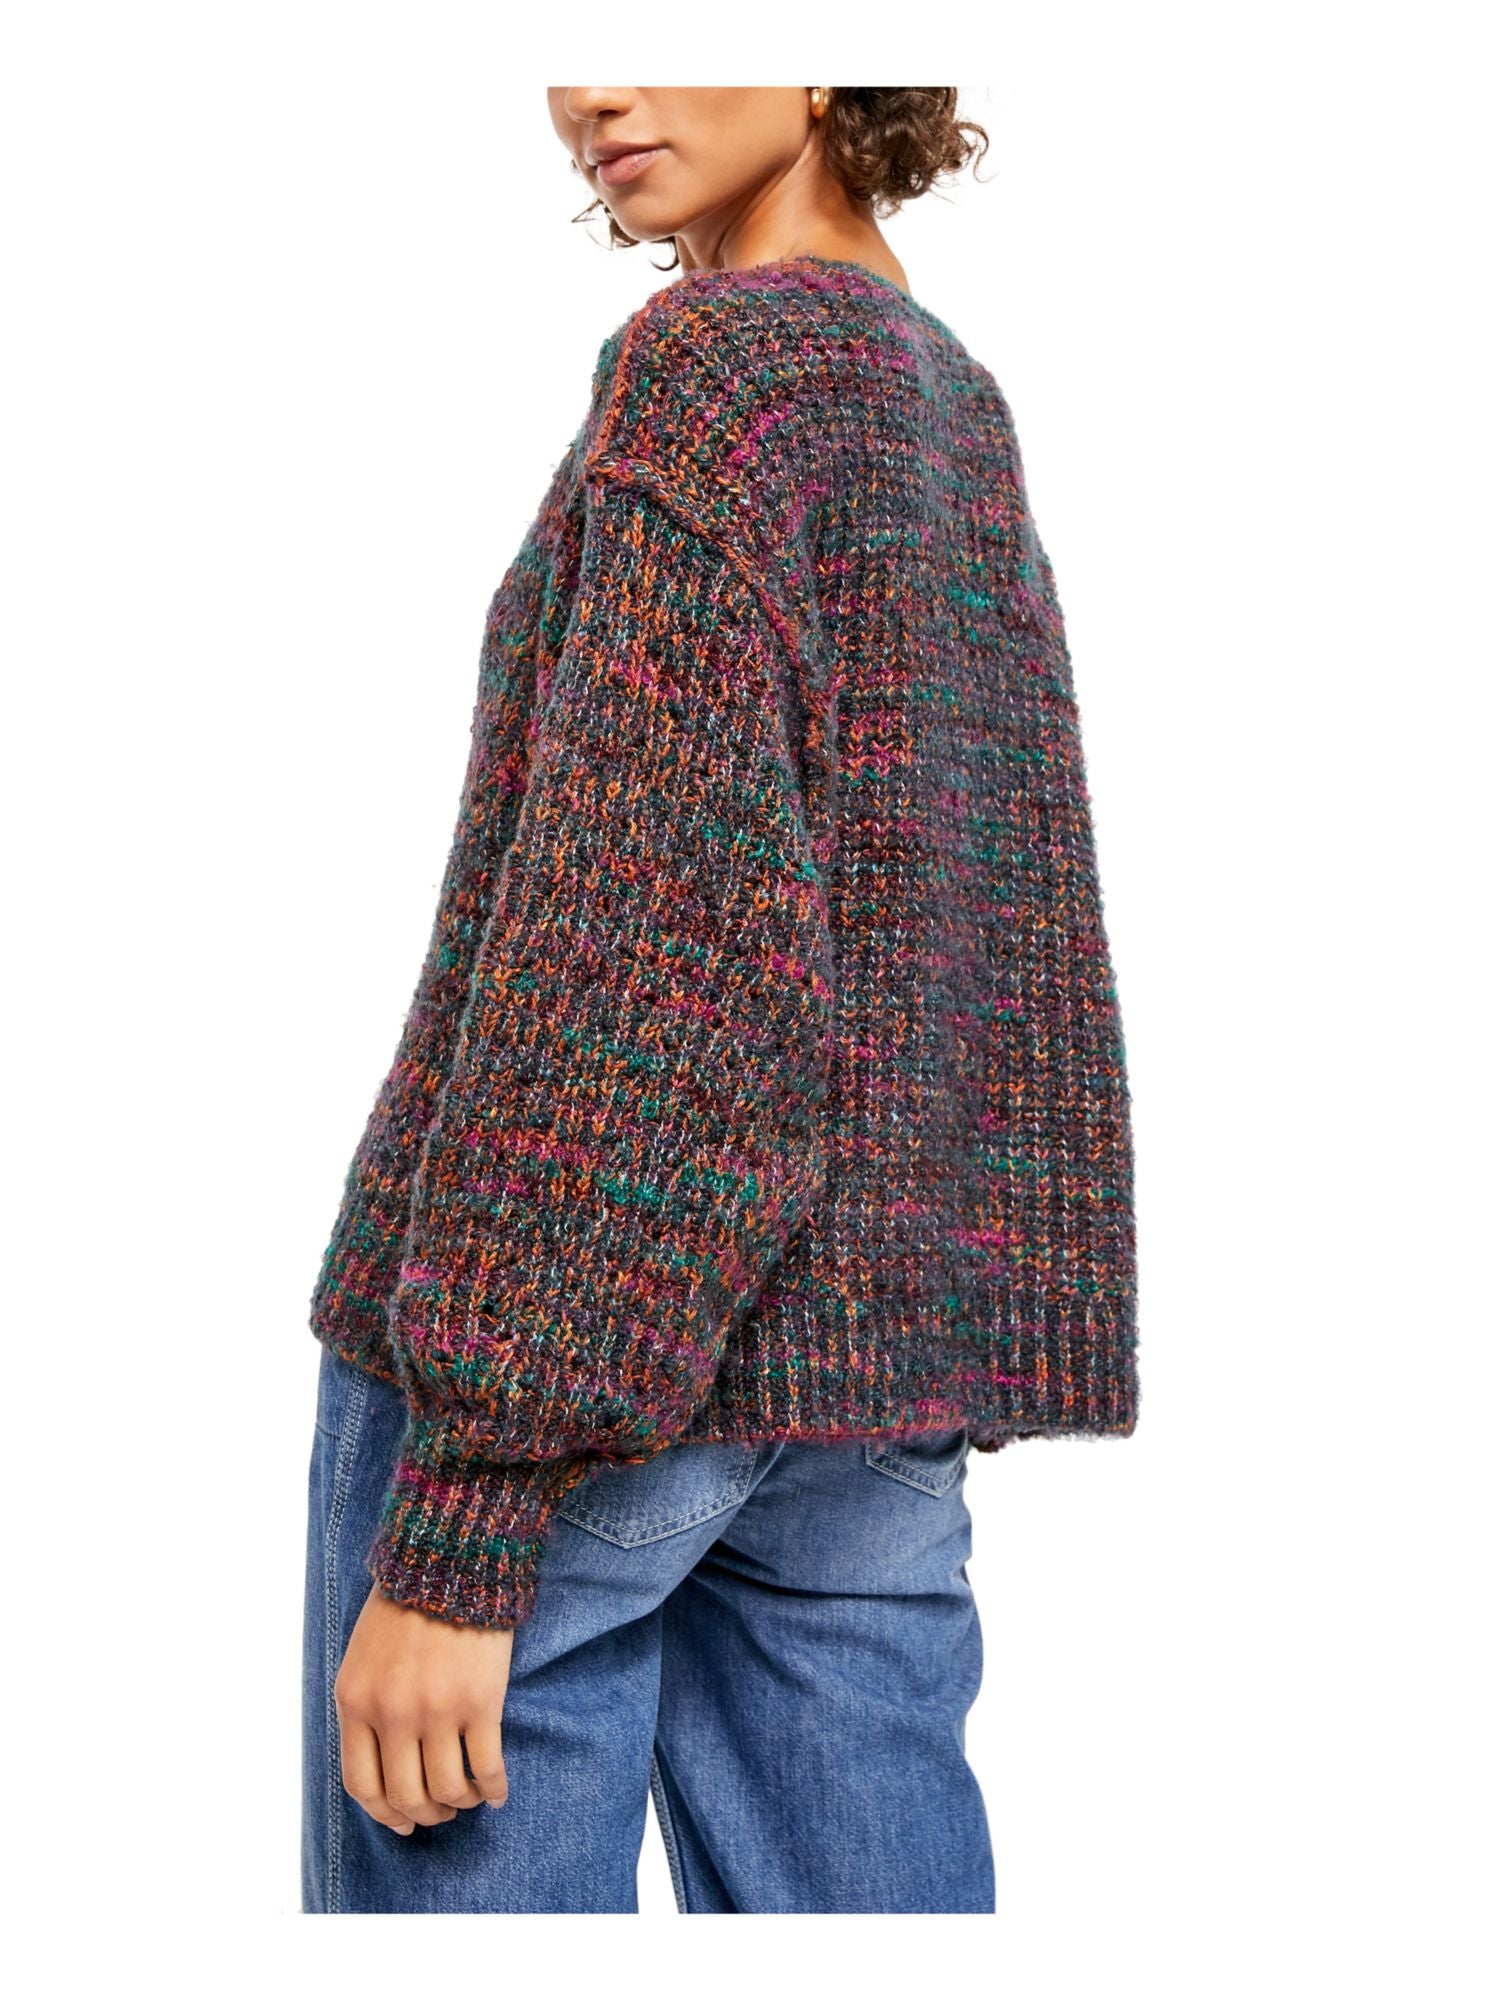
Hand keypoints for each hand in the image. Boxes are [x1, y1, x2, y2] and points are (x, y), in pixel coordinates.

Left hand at [333, 1582, 514, 1833]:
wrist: (450, 1559)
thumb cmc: (406, 1603)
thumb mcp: (363, 1656)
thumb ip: (366, 1706)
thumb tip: (382, 1761)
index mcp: (357, 1702)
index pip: (362, 1784)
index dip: (384, 1814)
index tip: (403, 1822)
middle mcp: (392, 1714)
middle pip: (405, 1796)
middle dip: (425, 1814)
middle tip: (442, 1811)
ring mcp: (436, 1710)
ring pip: (446, 1789)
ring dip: (459, 1804)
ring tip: (469, 1797)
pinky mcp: (480, 1702)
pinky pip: (487, 1767)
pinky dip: (492, 1790)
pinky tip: (497, 1792)